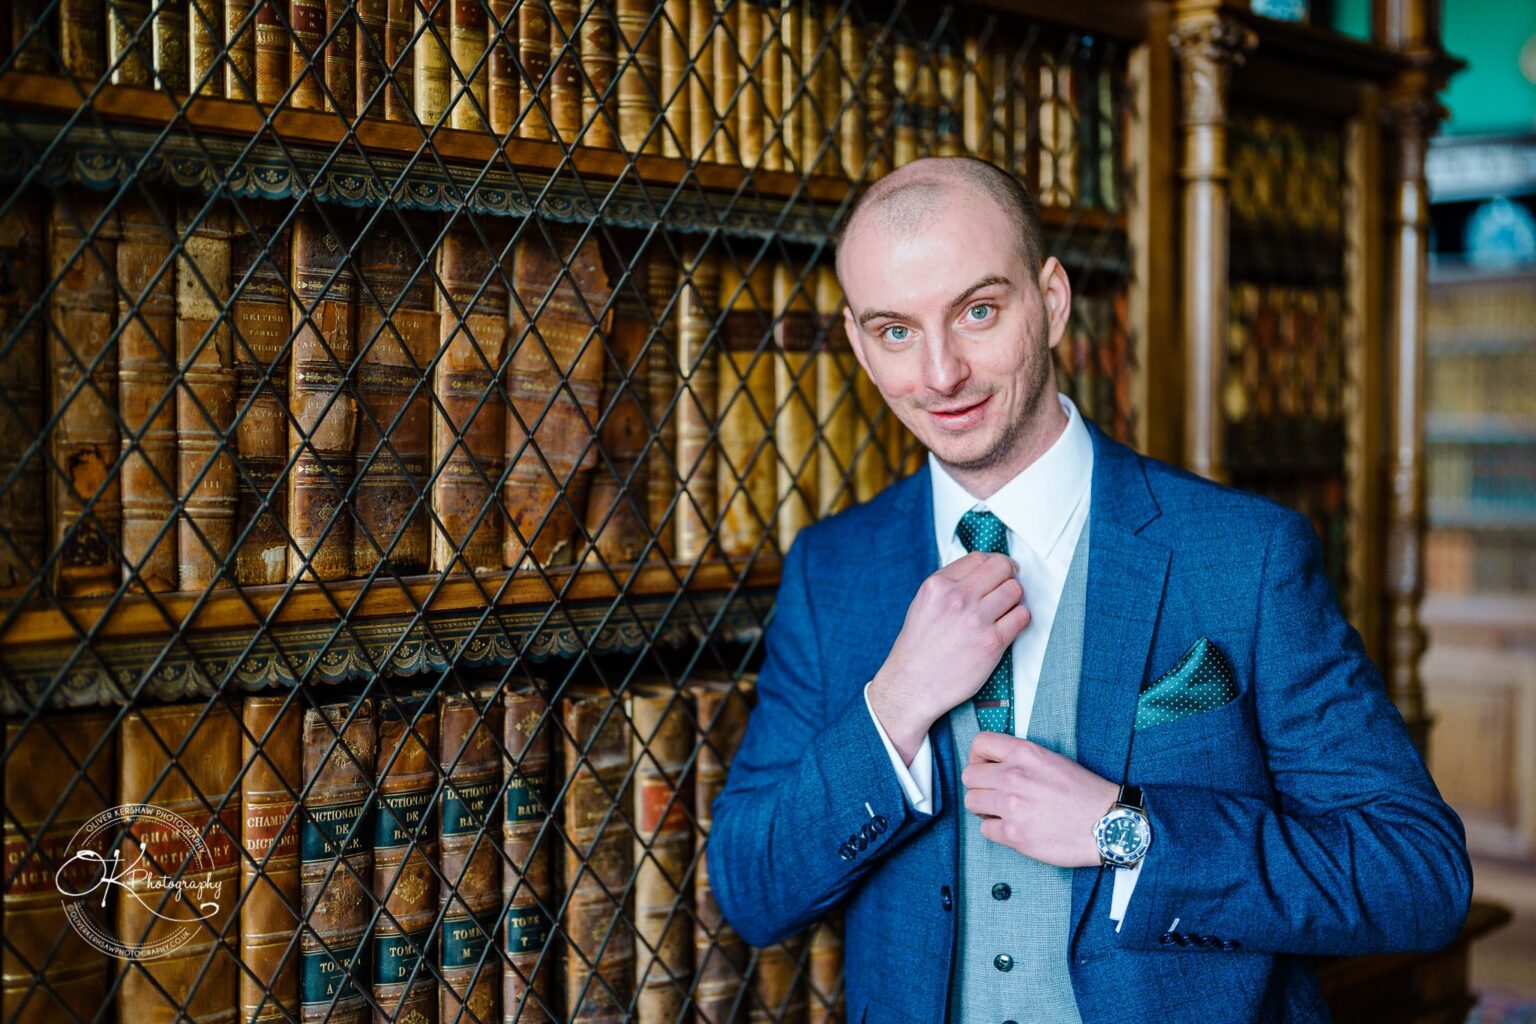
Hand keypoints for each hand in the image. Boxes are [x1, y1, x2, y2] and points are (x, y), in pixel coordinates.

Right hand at [868, 552, 1029, 761]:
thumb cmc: (918, 648)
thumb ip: (949, 585)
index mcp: (938, 585)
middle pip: (1001, 568)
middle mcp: (957, 598)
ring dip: (1014, 599)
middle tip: (1006, 588)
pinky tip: (1008, 626)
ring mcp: (976, 619)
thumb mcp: (924, 604)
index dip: (993, 564)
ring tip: (1004, 611)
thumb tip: (981, 572)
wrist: (912, 685)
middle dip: (1008, 576)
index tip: (998, 573)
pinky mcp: (992, 641)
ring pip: (1015, 590)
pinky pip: (1022, 616)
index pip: (979, 557)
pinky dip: (1019, 618)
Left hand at [961, 731, 1117, 867]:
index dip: (977, 757)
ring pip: (972, 802)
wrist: (1107, 824)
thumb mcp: (1051, 759)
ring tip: (1004, 811)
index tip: (984, 767)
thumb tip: (992, 766)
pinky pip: (985, 829)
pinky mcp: (1014, 834)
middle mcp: (1015, 776)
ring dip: (984, 808)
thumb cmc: (1084, 793)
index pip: (979, 744)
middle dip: (980, 785)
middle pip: (969, 776)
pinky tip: (1014, 827)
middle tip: (994, 793)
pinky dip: (996, 830)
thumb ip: (1019, 758)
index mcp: (1025, 753)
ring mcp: (1012, 806)